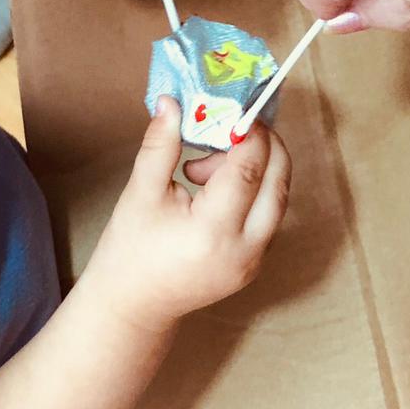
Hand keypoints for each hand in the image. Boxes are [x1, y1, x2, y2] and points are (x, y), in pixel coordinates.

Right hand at [84, 99, 291, 332]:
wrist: (133, 306)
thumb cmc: (130, 252)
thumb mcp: (140, 193)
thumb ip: (161, 145)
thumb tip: (172, 102)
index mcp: (212, 232)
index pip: (249, 168)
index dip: (247, 133)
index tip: (232, 110)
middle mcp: (244, 249)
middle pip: (279, 182)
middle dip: (263, 145)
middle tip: (229, 128)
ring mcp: (255, 261)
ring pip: (279, 198)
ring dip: (256, 169)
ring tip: (202, 170)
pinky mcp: (256, 264)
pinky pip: (270, 216)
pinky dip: (254, 191)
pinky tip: (214, 189)